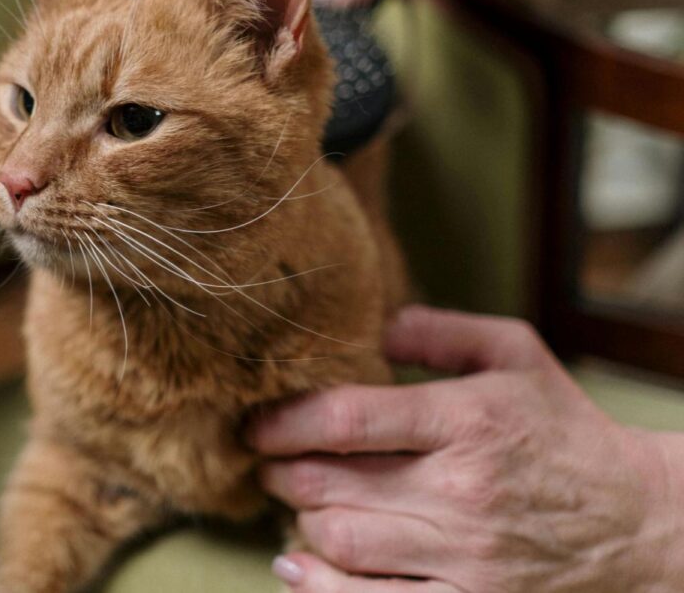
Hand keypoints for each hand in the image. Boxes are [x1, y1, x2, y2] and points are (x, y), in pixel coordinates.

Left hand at [249, 305, 683, 591]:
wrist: (639, 520)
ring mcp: (465, 555)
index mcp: (467, 419)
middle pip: (328, 482)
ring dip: (298, 519)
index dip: (283, 420)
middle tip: (267, 460)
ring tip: (293, 499)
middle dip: (279, 469)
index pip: (346, 418)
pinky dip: (320, 588)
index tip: (256, 423)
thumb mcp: (516, 356)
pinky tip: (293, 566)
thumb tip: (370, 327)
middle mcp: (461, 489)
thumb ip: (439, 332)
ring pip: (339, 539)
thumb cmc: (563, 430)